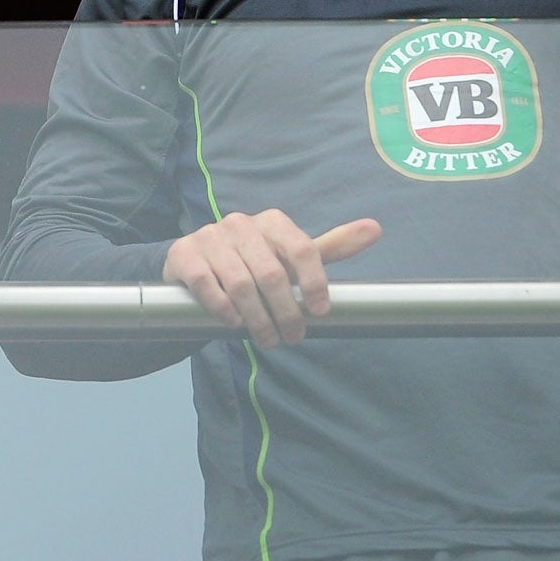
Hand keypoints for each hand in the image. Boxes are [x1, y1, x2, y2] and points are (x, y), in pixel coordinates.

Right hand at [163, 211, 381, 347]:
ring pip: (241, 285)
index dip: (315, 283)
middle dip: (286, 312)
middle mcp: (240, 223)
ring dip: (258, 319)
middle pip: (272, 274)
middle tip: (293, 338)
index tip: (320, 313)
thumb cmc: (252, 262)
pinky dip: (224, 310)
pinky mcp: (184, 255)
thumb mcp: (291, 256)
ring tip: (267, 339)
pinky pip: (209, 286)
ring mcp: (209, 237)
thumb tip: (375, 228)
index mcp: (272, 221)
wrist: (194, 264)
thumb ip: (331, 247)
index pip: (303, 248)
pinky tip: (234, 323)